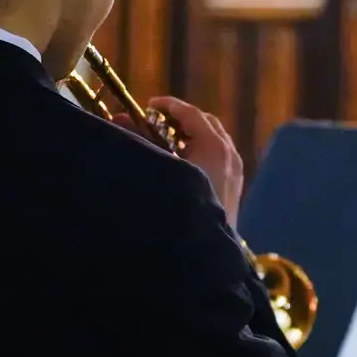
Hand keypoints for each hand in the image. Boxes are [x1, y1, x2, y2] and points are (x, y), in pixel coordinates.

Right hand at [117, 98, 243, 227]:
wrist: (203, 252)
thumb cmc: (176, 208)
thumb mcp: (156, 170)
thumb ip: (139, 143)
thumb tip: (120, 120)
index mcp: (214, 147)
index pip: (192, 113)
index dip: (169, 106)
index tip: (148, 105)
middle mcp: (229, 154)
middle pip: (207, 123)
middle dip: (182, 118)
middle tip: (157, 121)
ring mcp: (236, 171)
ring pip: (215, 140)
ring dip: (192, 134)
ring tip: (166, 141)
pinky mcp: (235, 186)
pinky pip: (219, 156)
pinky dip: (202, 150)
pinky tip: (182, 163)